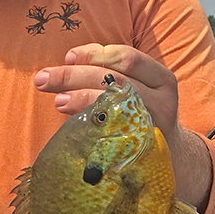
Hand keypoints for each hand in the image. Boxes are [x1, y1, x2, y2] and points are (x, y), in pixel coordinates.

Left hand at [34, 43, 211, 211]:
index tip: (68, 57)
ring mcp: (155, 127)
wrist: (171, 159)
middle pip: (115, 80)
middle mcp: (162, 101)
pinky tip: (72, 125)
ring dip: (80, 99)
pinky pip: (113, 134)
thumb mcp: (137, 89)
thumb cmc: (140, 115)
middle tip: (43, 79)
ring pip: (114, 105)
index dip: (94, 54)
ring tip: (57, 100)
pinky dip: (90, 124)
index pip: (127, 58)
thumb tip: (70, 60)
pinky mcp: (144, 150)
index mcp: (161, 78)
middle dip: (74, 76)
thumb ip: (109, 72)